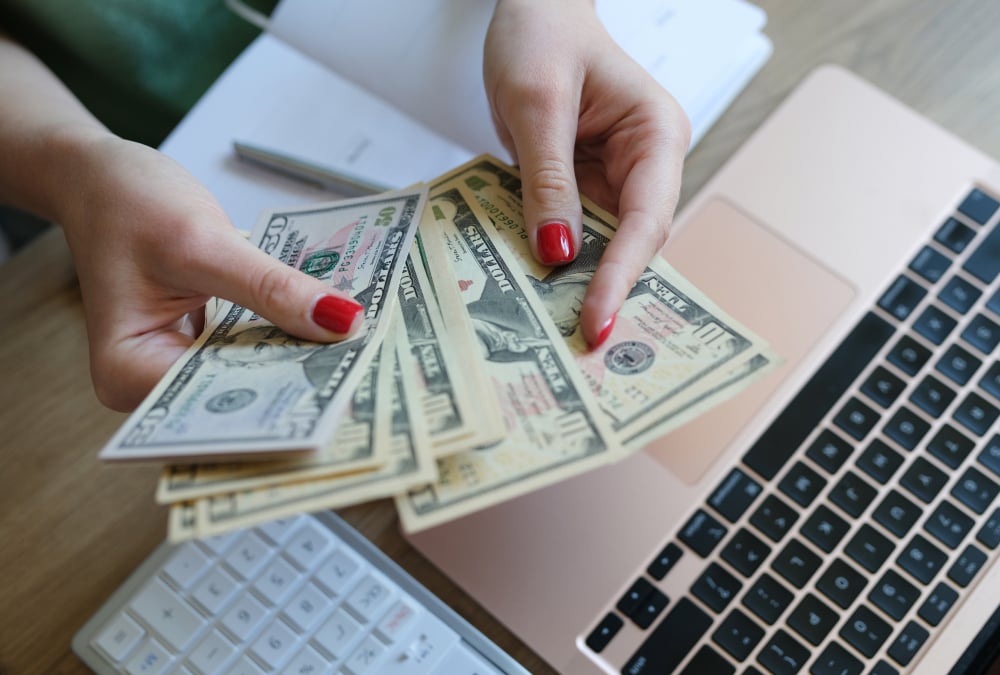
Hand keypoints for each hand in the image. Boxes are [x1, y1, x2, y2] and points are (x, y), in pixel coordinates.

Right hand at [56, 133, 363, 410]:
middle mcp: (150, 385)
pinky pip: (255, 350)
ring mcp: (178, 367)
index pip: (221, 405)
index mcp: (128, 373)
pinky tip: (335, 331)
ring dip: (304, 362)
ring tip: (367, 356)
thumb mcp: (202, 241)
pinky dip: (290, 338)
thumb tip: (342, 323)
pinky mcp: (203, 347)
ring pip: (255, 376)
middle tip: (373, 374)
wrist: (100, 177)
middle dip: (303, 384)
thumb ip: (270, 287)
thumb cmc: (126, 202)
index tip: (351, 392)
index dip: (287, 399)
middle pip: (241, 399)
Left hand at [484, 0, 689, 347]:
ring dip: (576, 283)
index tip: (594, 321)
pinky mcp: (582, 185)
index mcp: (657, 135)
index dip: (621, 275)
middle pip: (632, 242)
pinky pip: (572, 230)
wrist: (531, 8)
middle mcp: (645, 164)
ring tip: (548, 332)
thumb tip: (556, 254)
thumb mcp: (536, 104)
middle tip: (574, 348)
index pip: (645, 220)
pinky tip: (530, 291)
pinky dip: (552, 259)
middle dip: (603, 290)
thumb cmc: (541, 34)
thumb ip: (547, 179)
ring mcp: (614, 177)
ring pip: (601, 245)